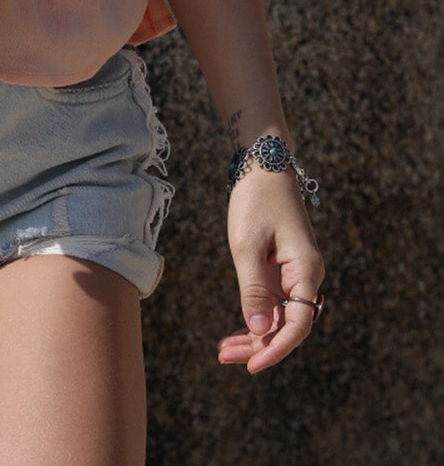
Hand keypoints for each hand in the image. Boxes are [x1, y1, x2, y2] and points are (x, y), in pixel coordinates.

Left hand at [217, 167, 324, 373]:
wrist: (263, 164)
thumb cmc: (256, 200)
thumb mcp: (247, 245)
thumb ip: (254, 290)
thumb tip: (260, 333)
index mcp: (306, 271)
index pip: (297, 324)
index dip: (275, 348)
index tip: (251, 365)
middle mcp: (306, 275)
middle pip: (288, 324)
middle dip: (258, 345)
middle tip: (225, 357)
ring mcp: (295, 272)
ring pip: (280, 315)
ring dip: (255, 334)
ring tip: (223, 350)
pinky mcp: (283, 266)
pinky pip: (274, 300)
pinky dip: (256, 315)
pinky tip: (237, 330)